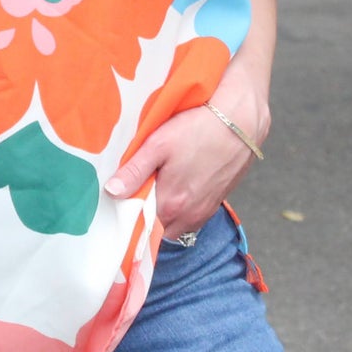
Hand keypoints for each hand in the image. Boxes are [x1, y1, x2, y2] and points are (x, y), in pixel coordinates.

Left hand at [103, 76, 269, 238]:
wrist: (241, 122)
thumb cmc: (198, 129)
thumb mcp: (158, 144)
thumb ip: (134, 172)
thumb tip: (110, 192)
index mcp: (170, 205)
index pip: (140, 227)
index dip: (128, 217)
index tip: (119, 204)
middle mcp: (189, 216)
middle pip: (157, 229)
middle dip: (145, 217)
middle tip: (137, 192)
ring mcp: (205, 212)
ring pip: (175, 225)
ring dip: (164, 214)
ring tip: (157, 188)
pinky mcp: (216, 203)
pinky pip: (192, 217)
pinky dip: (181, 209)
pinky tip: (178, 186)